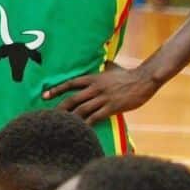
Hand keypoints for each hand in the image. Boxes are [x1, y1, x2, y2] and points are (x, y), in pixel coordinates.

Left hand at [44, 62, 159, 123]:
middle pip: (72, 99)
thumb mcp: (112, 67)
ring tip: (62, 124)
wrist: (144, 80)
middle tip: (49, 115)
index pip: (70, 83)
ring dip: (71, 118)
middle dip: (60, 108)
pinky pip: (95, 117)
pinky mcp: (112, 107)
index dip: (56, 90)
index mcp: (93, 78)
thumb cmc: (128, 74)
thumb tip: (99, 60)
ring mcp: (103, 98)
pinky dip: (86, 124)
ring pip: (82, 110)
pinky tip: (81, 130)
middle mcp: (95, 88)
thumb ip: (102, 66)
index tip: (44, 96)